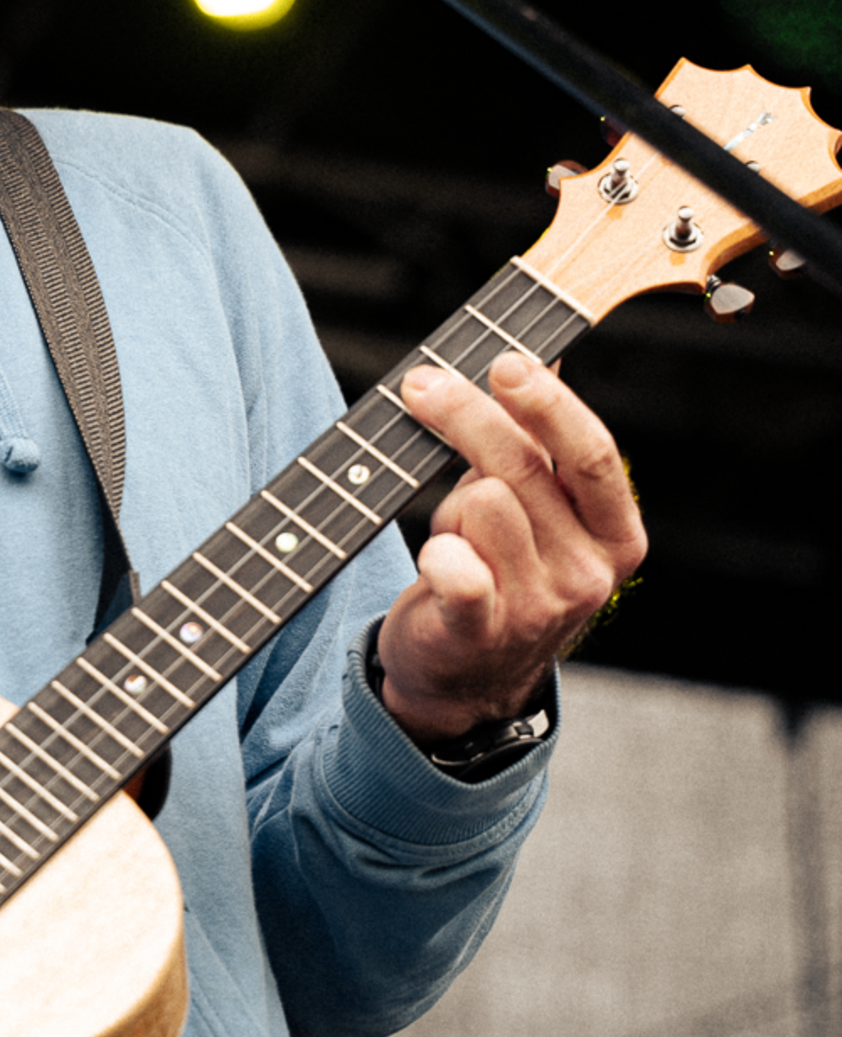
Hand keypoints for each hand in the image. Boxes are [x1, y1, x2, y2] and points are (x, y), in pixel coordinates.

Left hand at [374, 352, 645, 746]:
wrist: (464, 679)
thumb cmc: (499, 574)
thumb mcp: (535, 510)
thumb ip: (541, 444)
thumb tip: (540, 357)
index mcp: (616, 535)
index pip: (594, 452)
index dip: (549, 402)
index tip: (505, 361)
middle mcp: (589, 572)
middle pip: (526, 465)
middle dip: (466, 416)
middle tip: (420, 386)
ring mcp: (541, 606)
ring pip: (482, 503)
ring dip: (449, 507)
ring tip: (451, 534)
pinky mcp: (484, 631)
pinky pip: (455, 566)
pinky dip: (435, 553)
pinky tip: (433, 560)